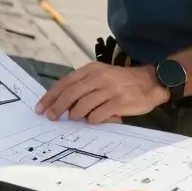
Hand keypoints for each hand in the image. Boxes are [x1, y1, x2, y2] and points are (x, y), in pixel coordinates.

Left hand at [35, 63, 167, 122]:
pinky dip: (92, 120)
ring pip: (82, 106)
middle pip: (70, 94)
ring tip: (77, 118)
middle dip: (57, 108)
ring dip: (76, 115)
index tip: (41, 108)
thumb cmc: (121, 82)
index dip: (50, 96)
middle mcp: (99, 77)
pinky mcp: (119, 102)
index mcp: (91, 69)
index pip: (65, 82)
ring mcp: (109, 89)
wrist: (150, 82)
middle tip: (51, 118)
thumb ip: (83, 86)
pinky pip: (98, 115)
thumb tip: (59, 103)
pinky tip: (94, 120)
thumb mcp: (101, 76)